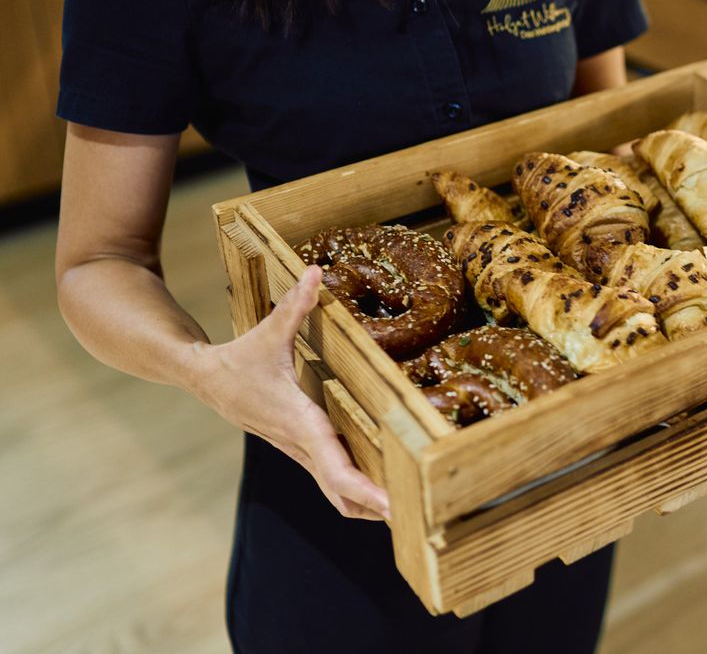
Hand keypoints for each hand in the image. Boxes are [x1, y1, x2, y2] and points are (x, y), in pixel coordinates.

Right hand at [189, 265, 390, 521]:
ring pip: (336, 494)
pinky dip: (354, 493)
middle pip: (342, 493)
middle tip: (419, 517)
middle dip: (377, 508)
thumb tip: (316, 272)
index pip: (336, 468)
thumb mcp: (268, 332)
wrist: (205, 380)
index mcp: (301, 423)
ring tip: (410, 511)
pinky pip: (332, 481)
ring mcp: (301, 453)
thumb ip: (296, 305)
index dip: (364, 489)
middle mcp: (303, 445)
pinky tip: (381, 494)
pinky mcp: (301, 450)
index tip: (391, 505)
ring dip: (367, 506)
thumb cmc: (239, 359)